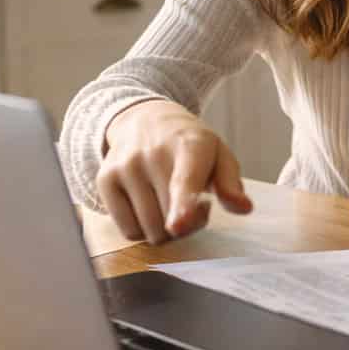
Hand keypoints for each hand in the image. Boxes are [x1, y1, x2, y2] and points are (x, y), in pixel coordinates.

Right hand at [95, 99, 251, 244]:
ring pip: (149, 230)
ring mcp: (125, 166)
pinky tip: (148, 205)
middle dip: (185, 224)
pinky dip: (141, 228)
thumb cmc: (189, 145)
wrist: (144, 119)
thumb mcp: (219, 155)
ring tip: (168, 202)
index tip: (179, 224)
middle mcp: (152, 154)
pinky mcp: (105, 180)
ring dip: (164, 229)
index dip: (184, 206)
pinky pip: (127, 230)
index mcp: (190, 145)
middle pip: (170, 222)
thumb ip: (231, 184)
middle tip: (188, 202)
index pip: (185, 181)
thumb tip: (244, 208)